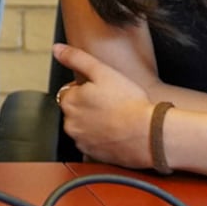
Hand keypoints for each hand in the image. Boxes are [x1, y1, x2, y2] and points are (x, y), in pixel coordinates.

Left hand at [51, 42, 156, 169]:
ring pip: (84, 128)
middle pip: (76, 110)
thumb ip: (76, 58)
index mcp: (69, 102)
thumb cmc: (129, 103)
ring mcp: (81, 141)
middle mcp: (70, 124)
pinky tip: (116, 134)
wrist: (150, 134)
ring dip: (94, 124)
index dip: (89, 89)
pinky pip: (93, 144)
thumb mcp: (102, 71)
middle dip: (89, 107)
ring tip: (116, 119)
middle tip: (112, 105)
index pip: (71, 91)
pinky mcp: (93, 155)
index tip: (104, 92)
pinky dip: (101, 140)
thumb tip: (57, 50)